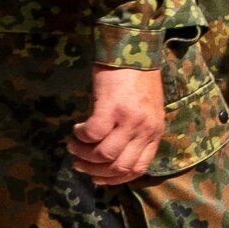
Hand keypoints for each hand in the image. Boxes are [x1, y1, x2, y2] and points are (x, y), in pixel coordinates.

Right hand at [68, 65, 166, 187]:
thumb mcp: (147, 109)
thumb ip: (137, 130)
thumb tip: (114, 150)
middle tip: (79, 163)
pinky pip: (93, 133)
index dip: (115, 179)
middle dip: (95, 170)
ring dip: (84, 154)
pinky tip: (77, 129)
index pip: (138, 169)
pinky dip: (82, 136)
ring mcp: (129, 119)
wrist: (134, 48)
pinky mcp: (111, 107)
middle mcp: (144, 130)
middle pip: (119, 166)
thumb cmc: (138, 77)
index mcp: (155, 132)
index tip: (98, 177)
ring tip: (74, 146)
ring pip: (104, 154)